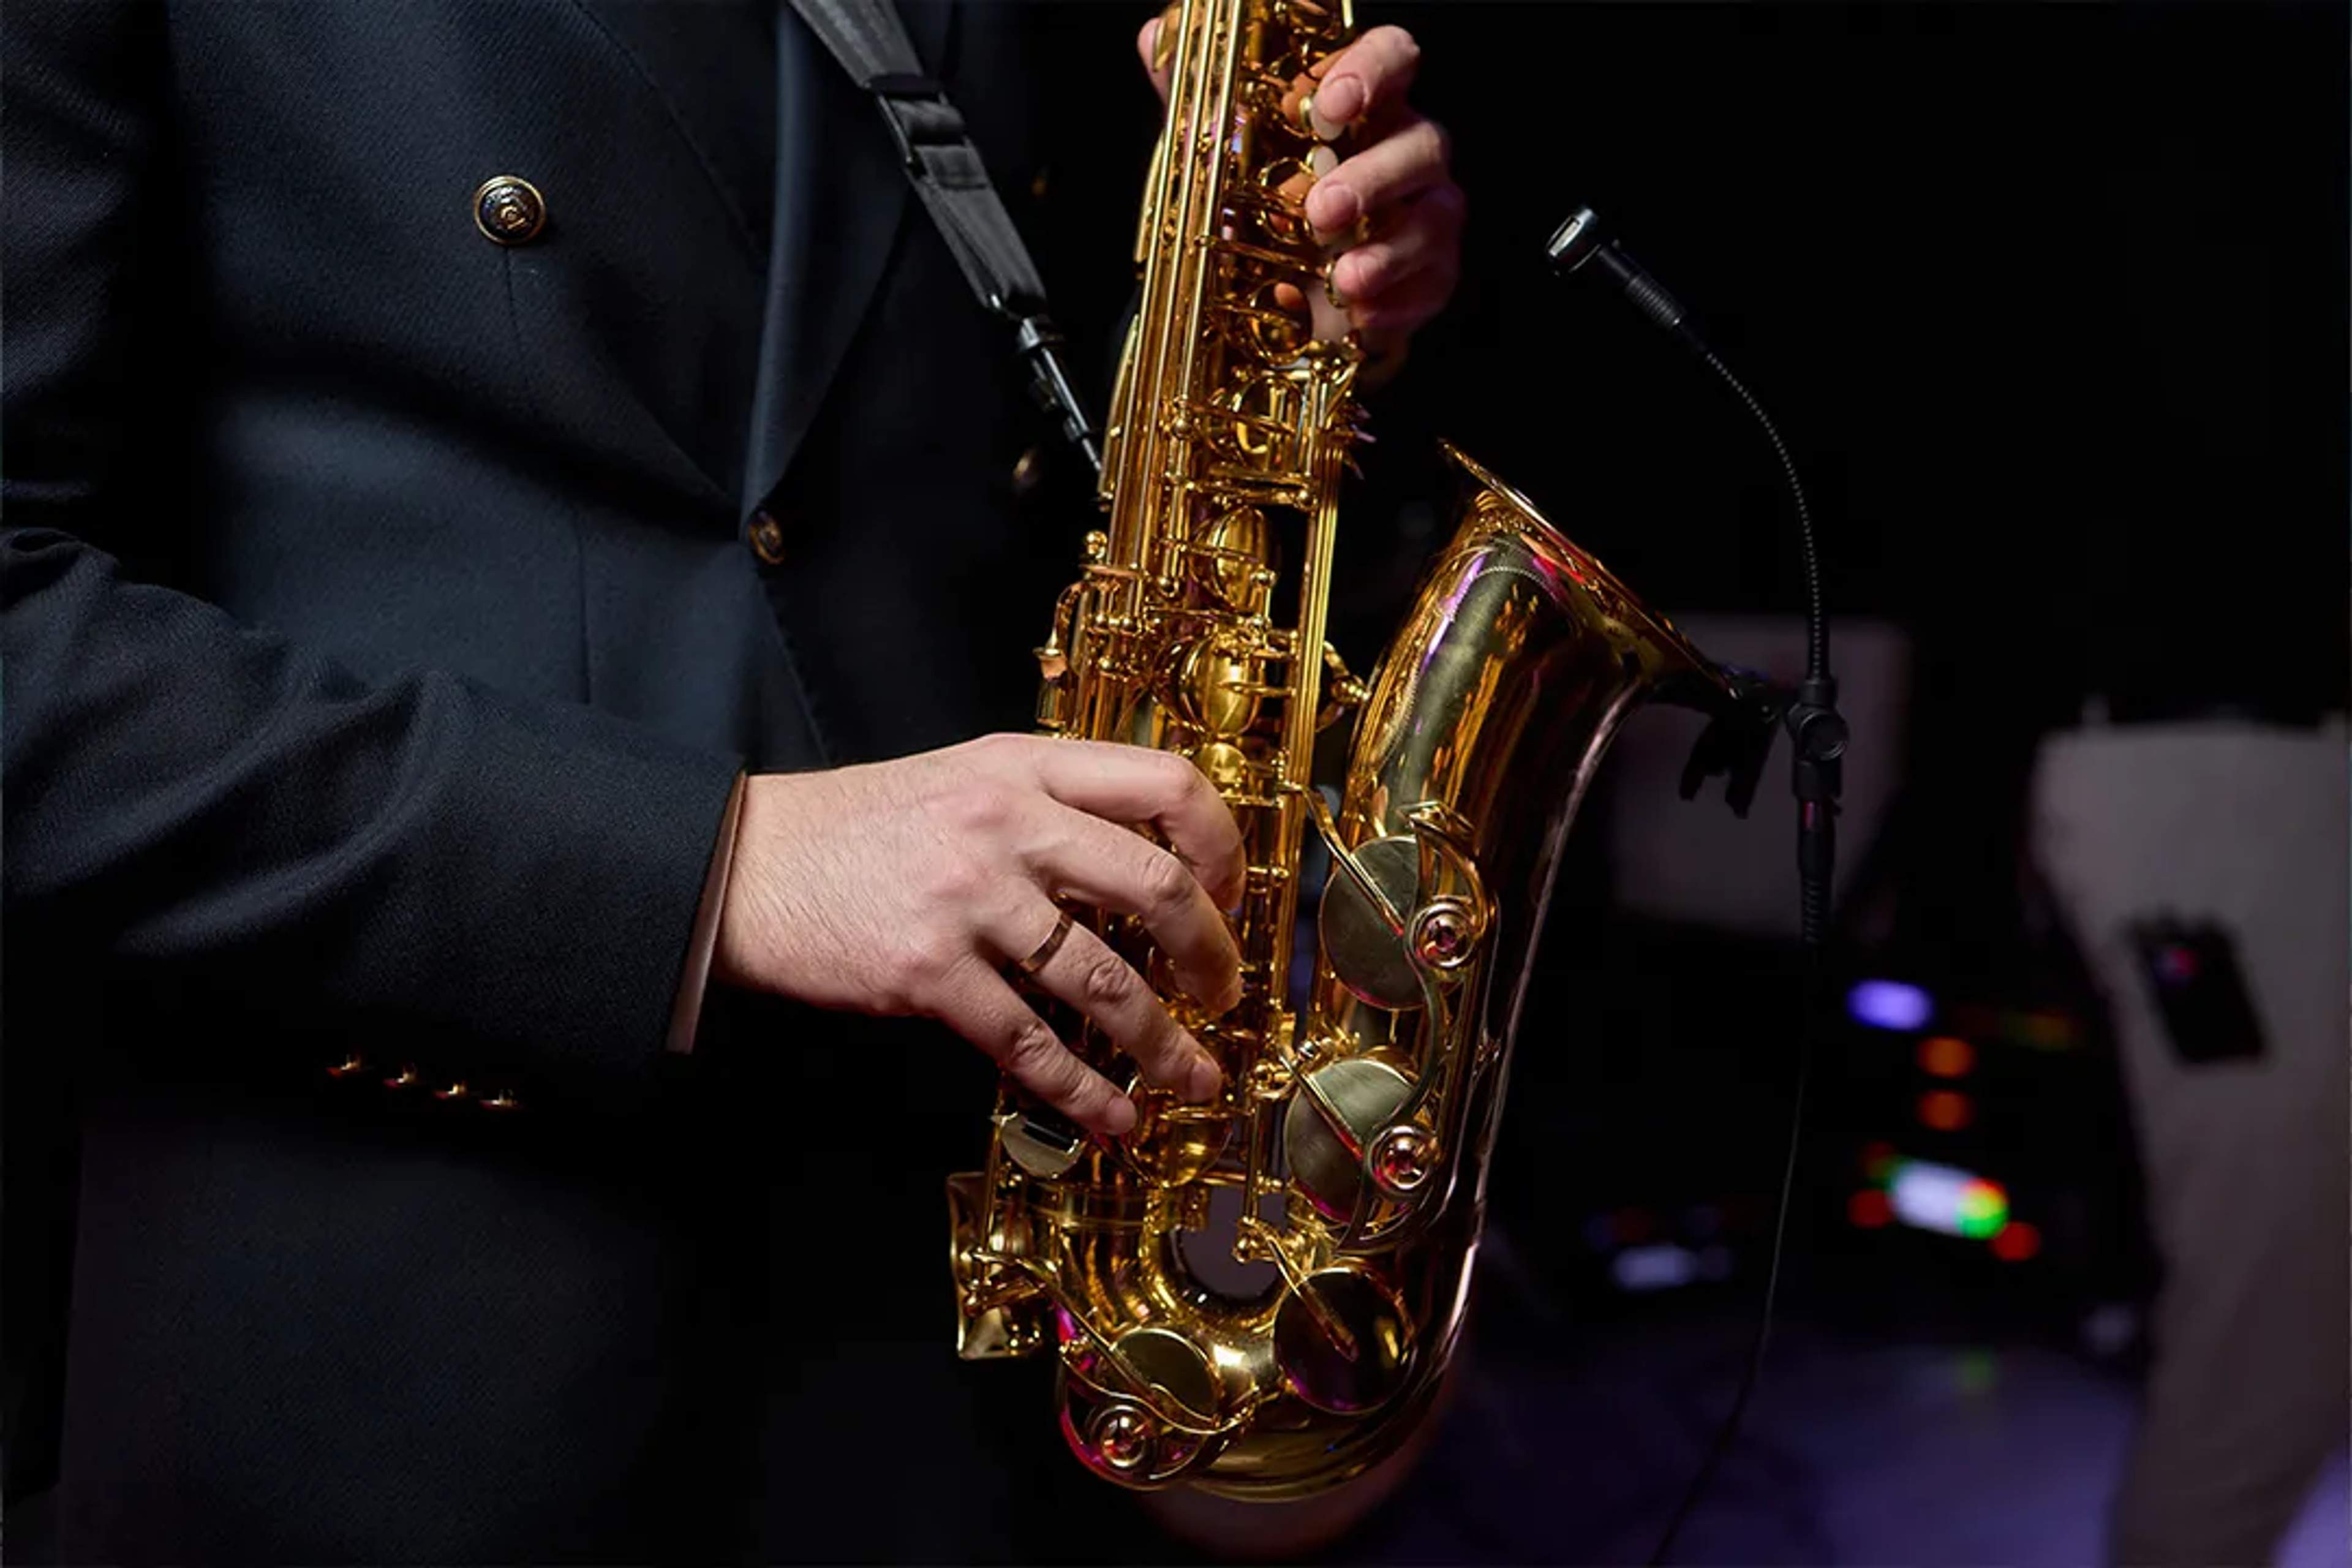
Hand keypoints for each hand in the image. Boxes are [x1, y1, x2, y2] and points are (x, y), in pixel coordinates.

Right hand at [713, 734, 1246, 1136]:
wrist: (747, 864)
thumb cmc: (862, 828)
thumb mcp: (966, 778)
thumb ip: (1050, 804)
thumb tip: (1151, 864)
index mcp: (1024, 767)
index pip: (1167, 784)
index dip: (1220, 846)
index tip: (1229, 895)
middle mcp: (1005, 823)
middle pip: (1156, 885)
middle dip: (1211, 953)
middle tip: (1224, 993)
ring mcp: (968, 898)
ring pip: (1103, 978)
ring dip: (1163, 1041)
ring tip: (1192, 1077)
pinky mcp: (927, 971)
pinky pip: (1029, 1041)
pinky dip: (1083, 1089)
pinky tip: (1113, 1118)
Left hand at [1139, 17, 1464, 374]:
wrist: (1284, 298)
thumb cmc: (1267, 209)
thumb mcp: (1224, 158)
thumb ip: (1198, 102)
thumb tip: (1157, 38)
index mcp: (1363, 106)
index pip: (1391, 58)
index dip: (1370, 72)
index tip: (1328, 105)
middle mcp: (1404, 151)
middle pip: (1424, 142)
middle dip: (1372, 178)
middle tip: (1320, 212)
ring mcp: (1425, 213)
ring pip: (1436, 216)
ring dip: (1388, 250)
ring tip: (1342, 278)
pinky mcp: (1431, 274)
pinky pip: (1432, 284)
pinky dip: (1395, 304)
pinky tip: (1359, 316)